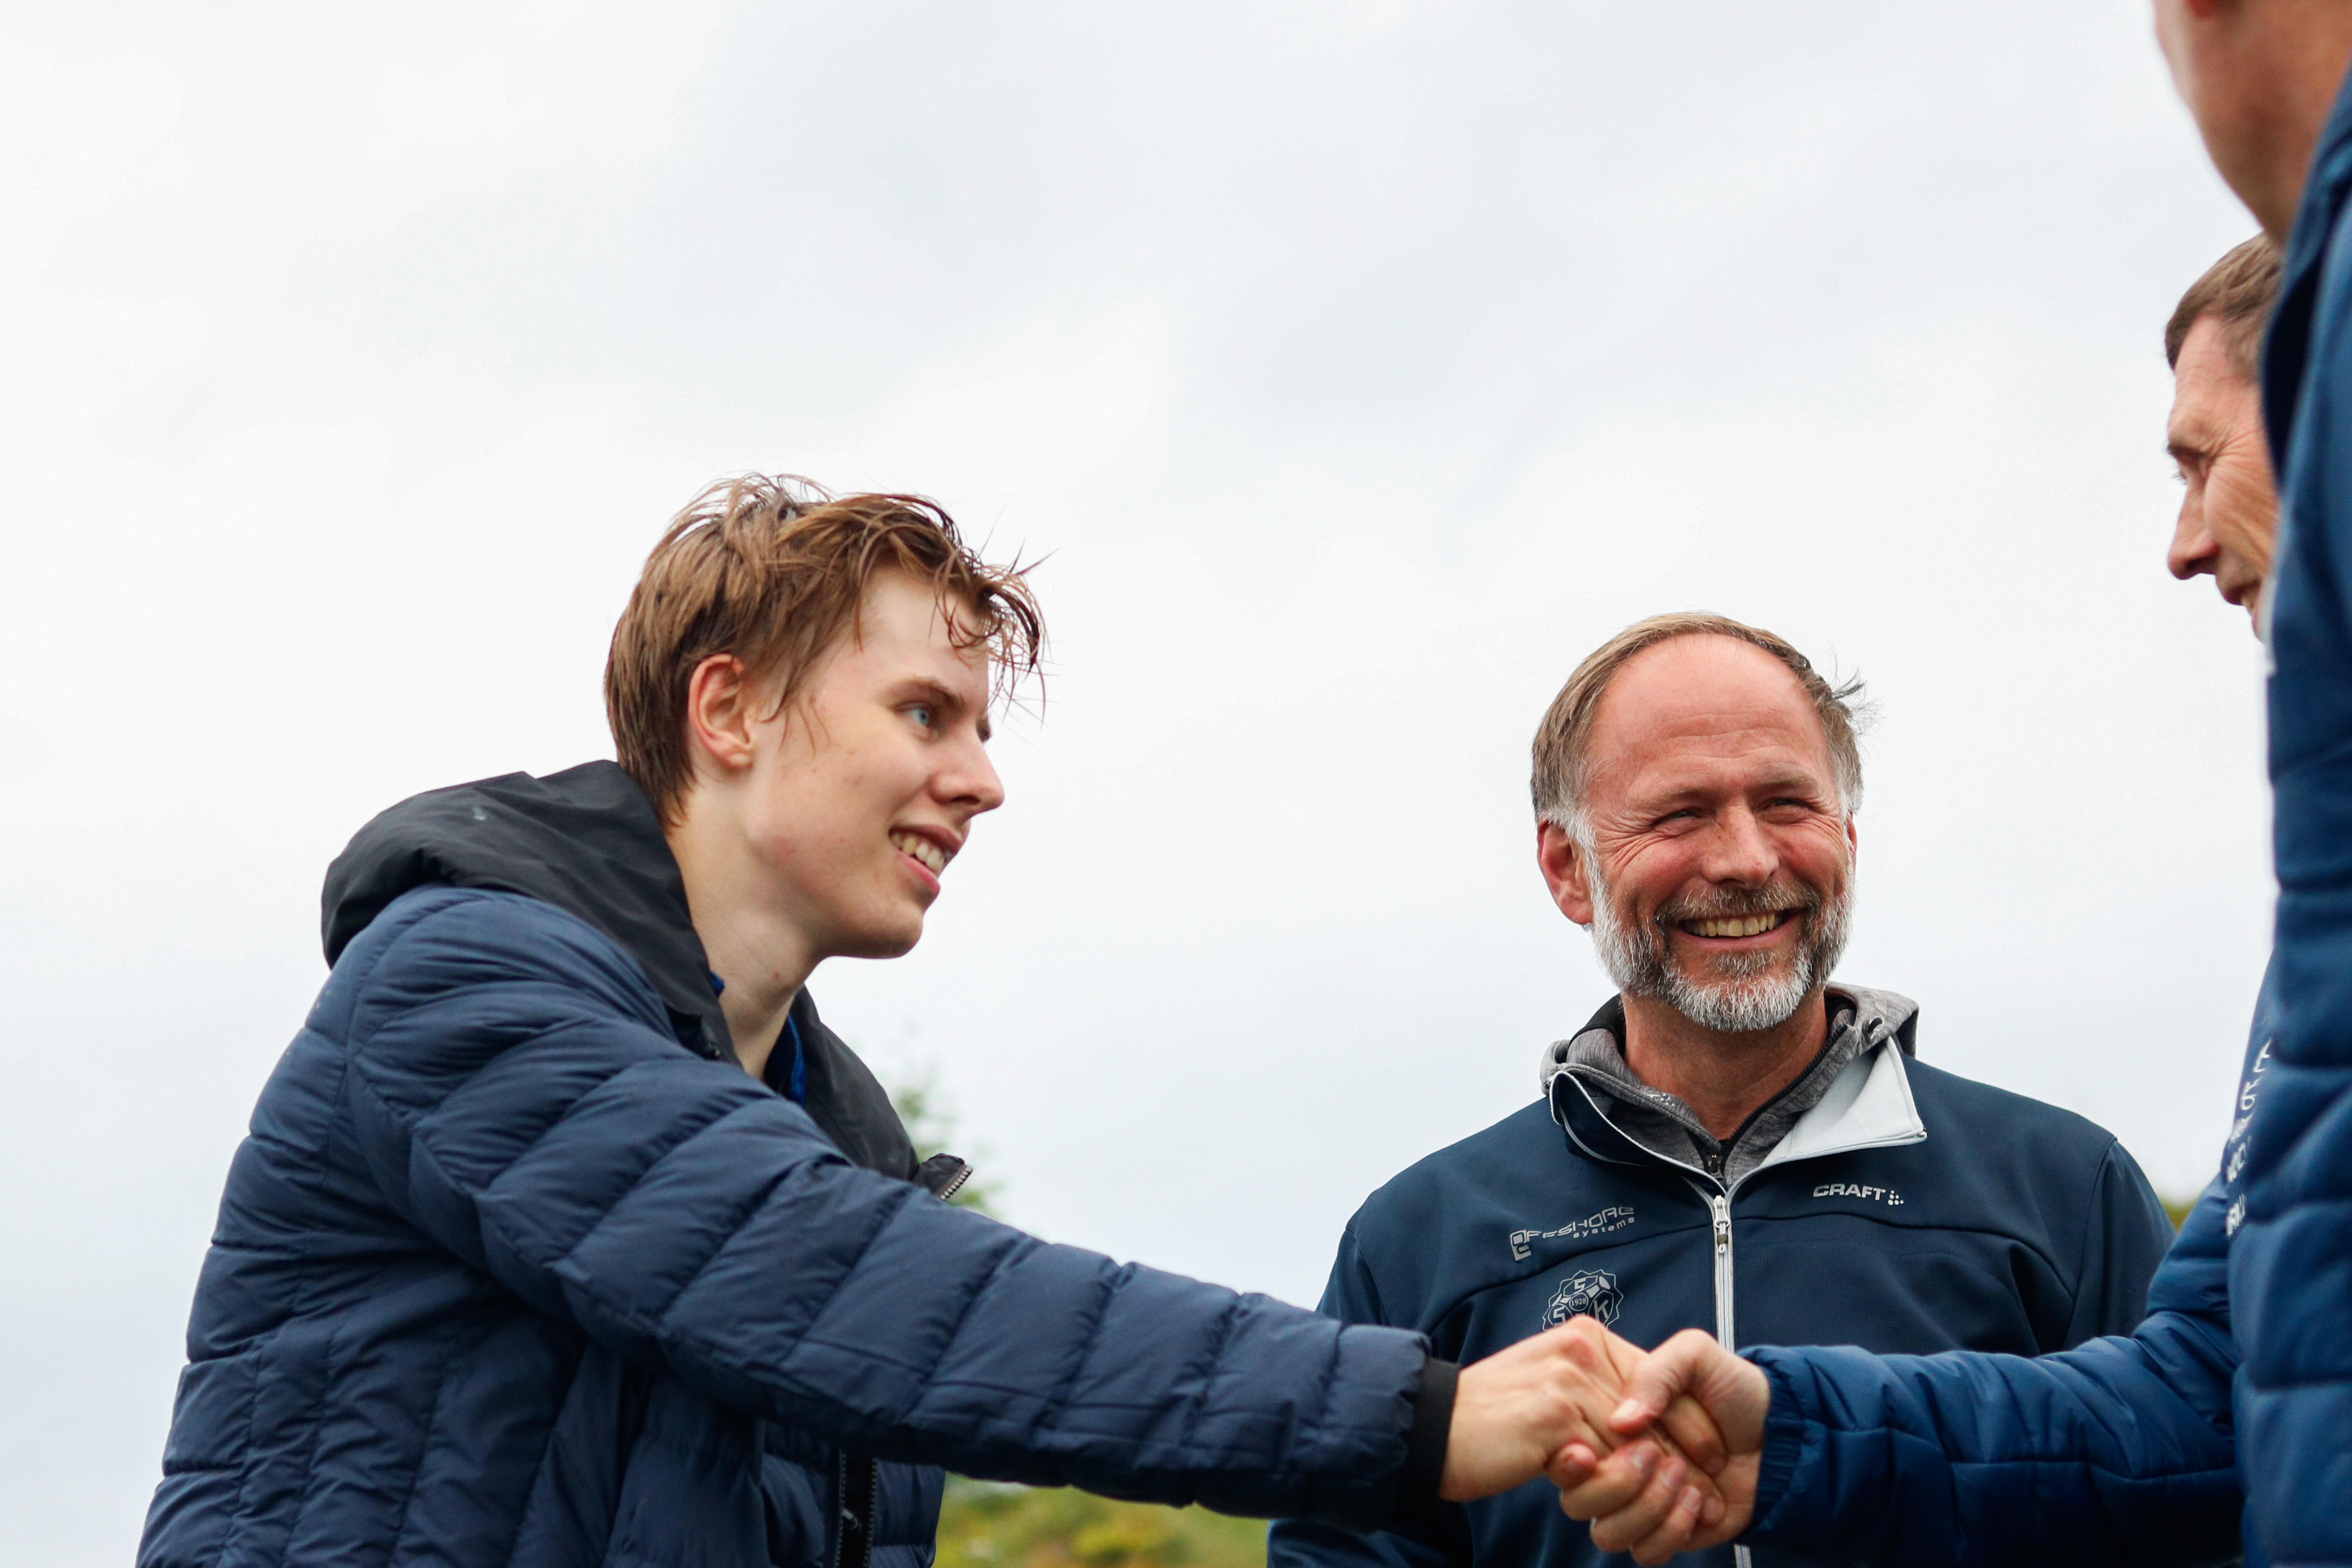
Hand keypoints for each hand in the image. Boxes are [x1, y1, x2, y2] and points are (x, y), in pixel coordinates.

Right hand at [1439, 1316, 1720, 1514]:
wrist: (1432, 1427)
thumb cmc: (1491, 1417)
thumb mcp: (1551, 1386)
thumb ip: (1596, 1393)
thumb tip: (1643, 1426)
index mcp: (1584, 1338)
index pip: (1656, 1381)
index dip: (1687, 1422)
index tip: (1706, 1457)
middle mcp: (1580, 1351)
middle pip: (1655, 1413)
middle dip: (1681, 1457)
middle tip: (1704, 1490)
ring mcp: (1566, 1382)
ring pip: (1635, 1444)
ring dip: (1652, 1482)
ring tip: (1671, 1504)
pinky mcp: (1554, 1418)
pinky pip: (1607, 1464)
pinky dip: (1616, 1489)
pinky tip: (1618, 1502)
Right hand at [1547, 1329, 1767, 1565]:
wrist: (1782, 1431)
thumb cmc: (1733, 1388)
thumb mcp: (1695, 1355)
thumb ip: (1655, 1373)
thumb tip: (1620, 1421)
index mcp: (1609, 1424)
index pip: (1566, 1453)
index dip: (1572, 1458)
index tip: (1589, 1452)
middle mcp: (1617, 1466)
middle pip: (1578, 1500)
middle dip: (1618, 1481)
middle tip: (1658, 1455)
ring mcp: (1640, 1504)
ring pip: (1608, 1534)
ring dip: (1647, 1507)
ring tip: (1685, 1477)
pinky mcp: (1668, 1533)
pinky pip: (1646, 1552)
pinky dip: (1673, 1530)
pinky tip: (1701, 1501)